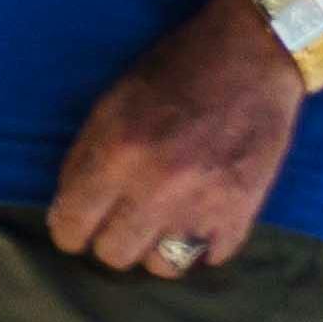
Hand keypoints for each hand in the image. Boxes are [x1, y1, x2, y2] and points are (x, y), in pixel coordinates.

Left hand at [48, 0, 307, 275]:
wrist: (255, 55)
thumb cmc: (177, 70)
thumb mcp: (113, 102)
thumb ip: (86, 157)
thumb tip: (67, 208)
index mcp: (117, 154)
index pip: (70, 227)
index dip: (69, 226)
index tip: (79, 220)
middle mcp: (157, 188)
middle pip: (113, 255)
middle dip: (110, 237)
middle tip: (122, 216)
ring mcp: (203, 205)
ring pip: (160, 267)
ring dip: (156, 246)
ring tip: (163, 219)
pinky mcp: (243, 213)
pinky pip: (208, 258)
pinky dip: (200, 242)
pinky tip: (199, 216)